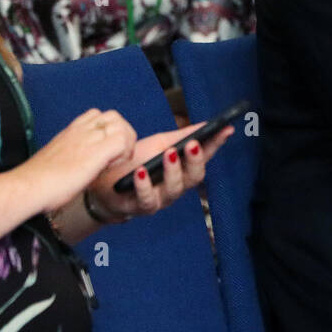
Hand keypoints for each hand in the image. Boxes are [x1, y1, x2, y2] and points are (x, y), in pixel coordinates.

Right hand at [14, 109, 139, 212]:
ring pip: (120, 124)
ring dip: (125, 142)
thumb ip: (70, 158)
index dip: (107, 130)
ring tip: (116, 161)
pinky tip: (112, 167)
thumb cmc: (37, 181)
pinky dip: (124, 153)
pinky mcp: (97, 151)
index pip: (97, 116)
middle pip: (113, 116)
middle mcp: (80, 130)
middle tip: (117, 155)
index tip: (105, 151)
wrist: (28, 187)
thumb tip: (77, 166)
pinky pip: (123, 141)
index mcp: (70, 132)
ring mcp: (89, 138)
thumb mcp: (56, 162)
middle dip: (121, 133)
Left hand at [87, 120, 232, 221]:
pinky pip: (147, 199)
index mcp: (183, 169)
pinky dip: (145, 184)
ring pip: (174, 189)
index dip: (216, 143)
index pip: (205, 156)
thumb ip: (181, 136)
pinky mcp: (140, 207)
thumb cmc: (134, 163)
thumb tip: (207, 124)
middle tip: (193, 143)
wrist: (105, 185)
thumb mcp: (158, 144)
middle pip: (194, 177)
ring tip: (169, 153)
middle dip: (196, 160)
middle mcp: (176, 186)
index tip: (225, 129)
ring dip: (173, 170)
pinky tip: (142, 171)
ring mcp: (160, 199)